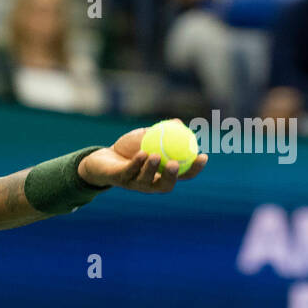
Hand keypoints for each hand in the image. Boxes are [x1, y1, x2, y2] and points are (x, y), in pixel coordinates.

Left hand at [78, 127, 206, 192]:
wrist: (104, 157)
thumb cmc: (131, 148)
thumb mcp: (148, 137)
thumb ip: (163, 132)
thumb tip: (178, 122)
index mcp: (163, 174)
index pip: (183, 175)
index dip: (195, 168)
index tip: (203, 156)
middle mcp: (151, 183)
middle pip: (166, 185)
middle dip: (173, 177)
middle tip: (176, 163)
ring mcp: (135, 183)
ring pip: (146, 181)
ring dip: (151, 169)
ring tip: (155, 155)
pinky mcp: (120, 180)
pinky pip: (130, 172)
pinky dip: (136, 163)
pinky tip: (142, 153)